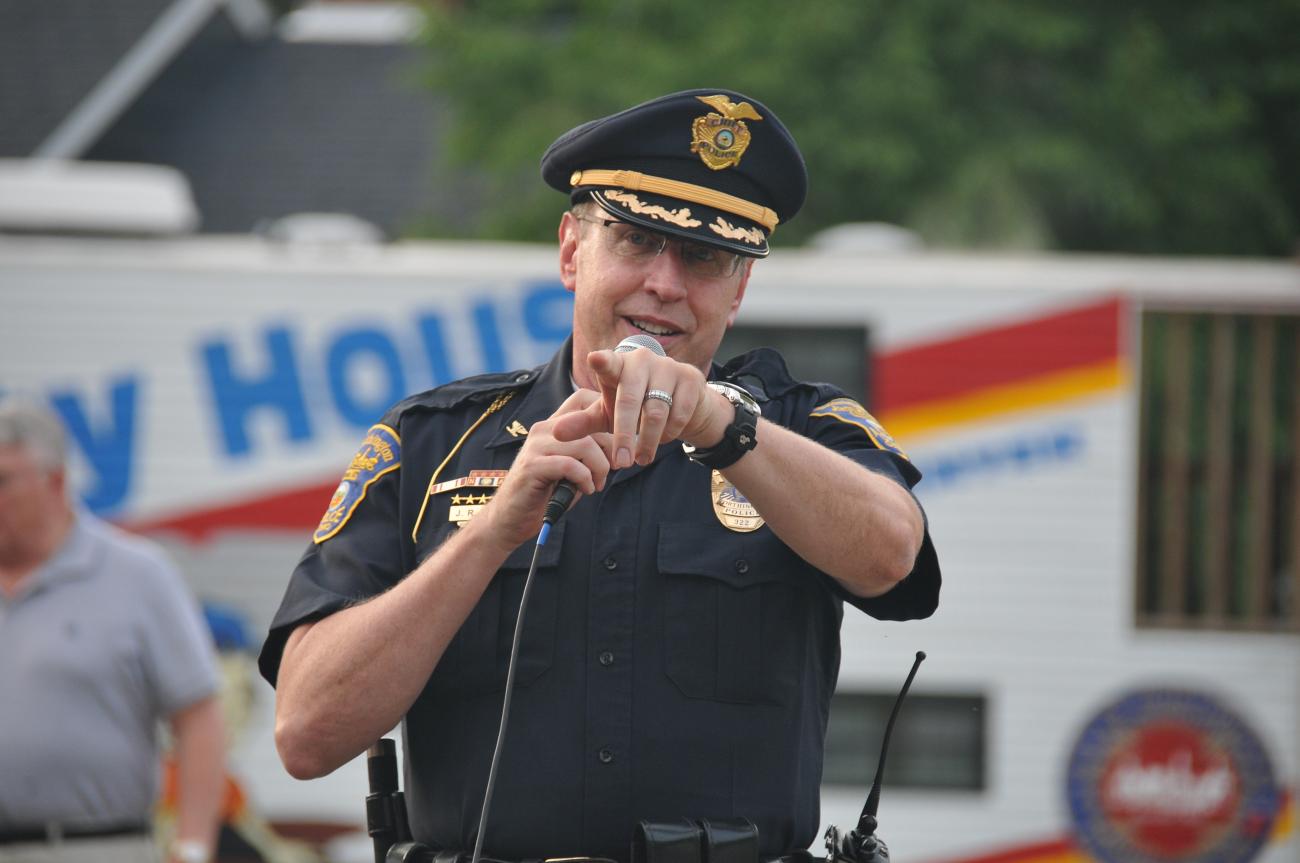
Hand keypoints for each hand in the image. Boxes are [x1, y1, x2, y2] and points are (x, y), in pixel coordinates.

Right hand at [474, 388, 613, 549]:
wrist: (510, 519)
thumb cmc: (546, 494)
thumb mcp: (573, 469)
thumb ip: (591, 453)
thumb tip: (622, 446)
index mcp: (554, 426)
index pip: (583, 398)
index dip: (607, 413)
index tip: (618, 441)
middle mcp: (543, 430)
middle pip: (590, 423)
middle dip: (610, 449)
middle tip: (611, 470)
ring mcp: (536, 446)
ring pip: (585, 445)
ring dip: (599, 468)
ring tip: (597, 484)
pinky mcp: (532, 466)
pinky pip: (571, 466)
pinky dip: (585, 479)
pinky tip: (586, 490)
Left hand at [553, 348, 728, 467]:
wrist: (680, 401)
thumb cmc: (635, 405)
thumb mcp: (607, 415)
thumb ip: (583, 422)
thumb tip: (555, 433)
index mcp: (618, 365)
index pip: (608, 362)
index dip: (602, 362)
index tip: (595, 359)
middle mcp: (642, 360)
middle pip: (630, 400)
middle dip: (624, 436)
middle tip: (620, 464)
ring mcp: (668, 367)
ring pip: (656, 411)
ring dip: (648, 441)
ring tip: (641, 459)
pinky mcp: (691, 378)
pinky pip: (679, 414)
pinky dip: (669, 433)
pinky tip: (663, 438)